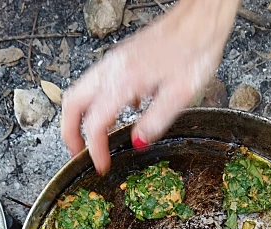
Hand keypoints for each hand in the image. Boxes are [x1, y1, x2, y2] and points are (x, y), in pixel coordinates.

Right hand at [62, 0, 239, 174]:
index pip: (95, 123)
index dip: (95, 149)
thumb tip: (138, 143)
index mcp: (124, 81)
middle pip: (72, 104)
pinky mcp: (120, 59)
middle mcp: (112, 69)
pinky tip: (114, 113)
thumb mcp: (181, 94)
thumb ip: (155, 121)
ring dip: (78, 117)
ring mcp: (113, 62)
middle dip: (70, 132)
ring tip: (89, 137)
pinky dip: (93, 103)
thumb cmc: (194, 51)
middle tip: (78, 152)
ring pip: (79, 92)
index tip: (101, 165)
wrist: (199, 21)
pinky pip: (94, 83)